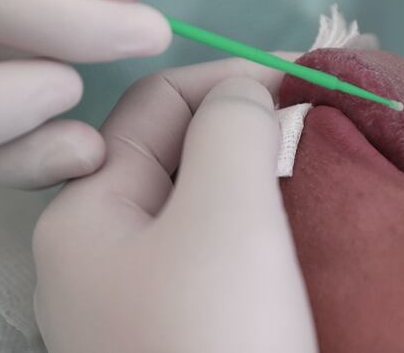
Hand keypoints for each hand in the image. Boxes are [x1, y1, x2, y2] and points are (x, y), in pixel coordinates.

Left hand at [32, 58, 316, 352]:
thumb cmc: (211, 340)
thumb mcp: (225, 218)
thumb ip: (231, 129)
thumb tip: (244, 93)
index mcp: (82, 213)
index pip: (156, 102)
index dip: (233, 76)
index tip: (310, 78)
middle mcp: (90, 255)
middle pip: (172, 156)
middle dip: (246, 128)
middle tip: (322, 123)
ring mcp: (123, 304)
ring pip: (194, 210)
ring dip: (253, 181)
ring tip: (319, 171)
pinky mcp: (161, 338)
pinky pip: (207, 262)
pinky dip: (252, 235)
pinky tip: (296, 234)